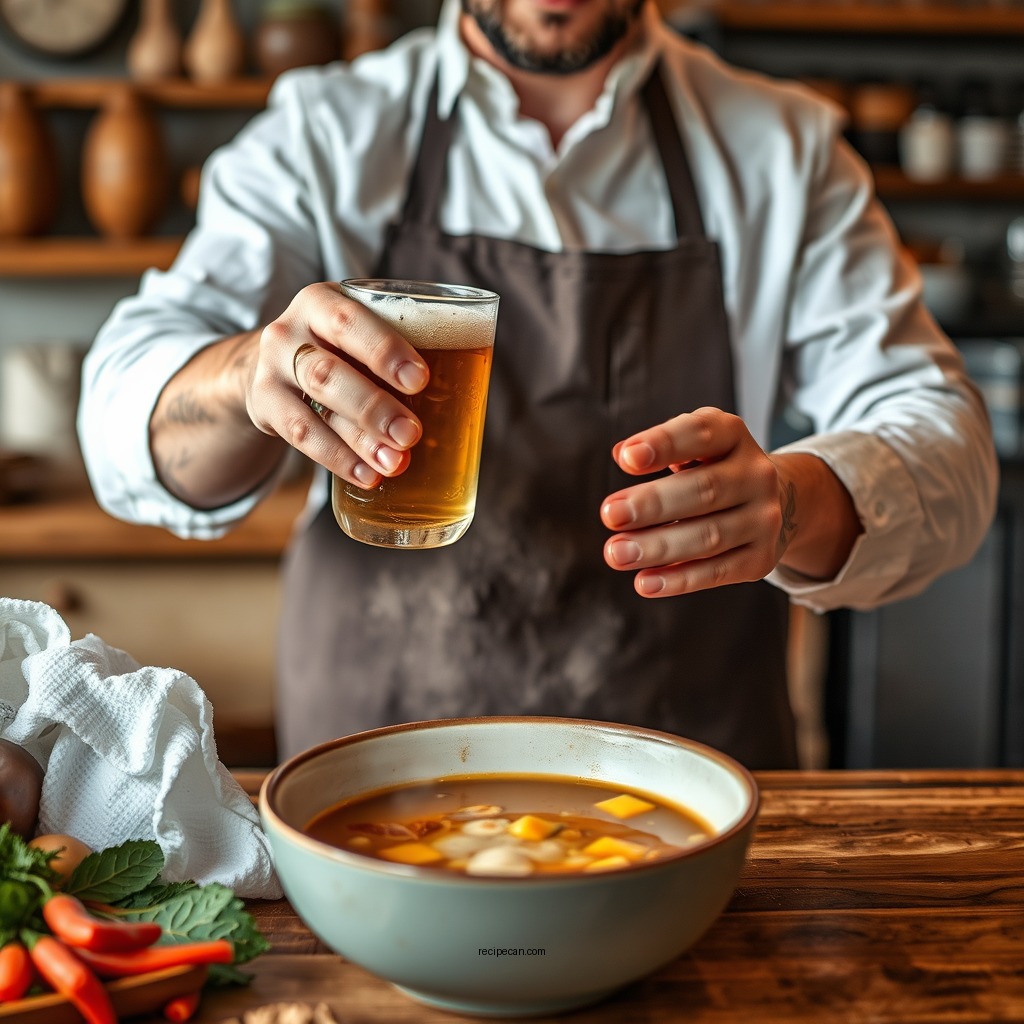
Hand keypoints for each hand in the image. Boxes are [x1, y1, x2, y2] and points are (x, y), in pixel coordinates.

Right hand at [246, 282, 428, 488]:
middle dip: (375, 407)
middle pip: (329, 371)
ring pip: (316, 405)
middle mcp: (289, 331)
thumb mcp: (360, 333)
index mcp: (322, 302)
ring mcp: (272, 369)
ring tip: (396, 462)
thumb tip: (463, 400)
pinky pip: (301, 435)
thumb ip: (396, 352)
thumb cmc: (340, 349)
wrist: (271, 364)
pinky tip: (367, 475)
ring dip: (359, 438)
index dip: (385, 351)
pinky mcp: (264, 405)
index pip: (350, 321)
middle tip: (412, 434)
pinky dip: (337, 458)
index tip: (421, 380)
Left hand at [600, 408, 793, 596]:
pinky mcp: (760, 558)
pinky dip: (680, 580)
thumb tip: (623, 453)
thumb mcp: (692, 446)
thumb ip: (659, 447)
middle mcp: (757, 475)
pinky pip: (718, 572)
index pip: (700, 433)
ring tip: (616, 553)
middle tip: (610, 516)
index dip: (664, 444)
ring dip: (659, 547)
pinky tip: (644, 582)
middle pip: (704, 490)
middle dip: (653, 504)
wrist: (773, 501)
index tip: (627, 459)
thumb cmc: (713, 468)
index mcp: (733, 436)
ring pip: (709, 536)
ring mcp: (764, 519)